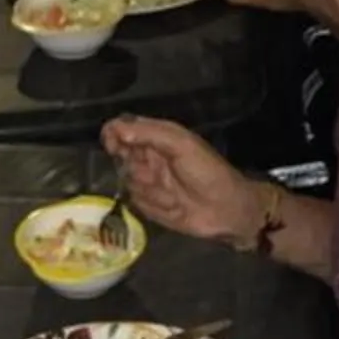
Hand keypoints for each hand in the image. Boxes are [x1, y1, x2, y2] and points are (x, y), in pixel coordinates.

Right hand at [101, 116, 261, 246]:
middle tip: (155, 172)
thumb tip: (117, 130)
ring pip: (127, 180)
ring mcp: (147, 182)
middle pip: (120, 156)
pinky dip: (154, 203)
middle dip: (135, 165)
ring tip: (175, 192)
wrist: (225, 209)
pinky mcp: (148, 204)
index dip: (113, 134)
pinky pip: (136, 201)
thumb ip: (149, 133)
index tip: (113, 145)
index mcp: (157, 137)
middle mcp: (147, 157)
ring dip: (151, 187)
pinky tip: (174, 206)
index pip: (122, 129)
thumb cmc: (207, 172)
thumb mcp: (181, 145)